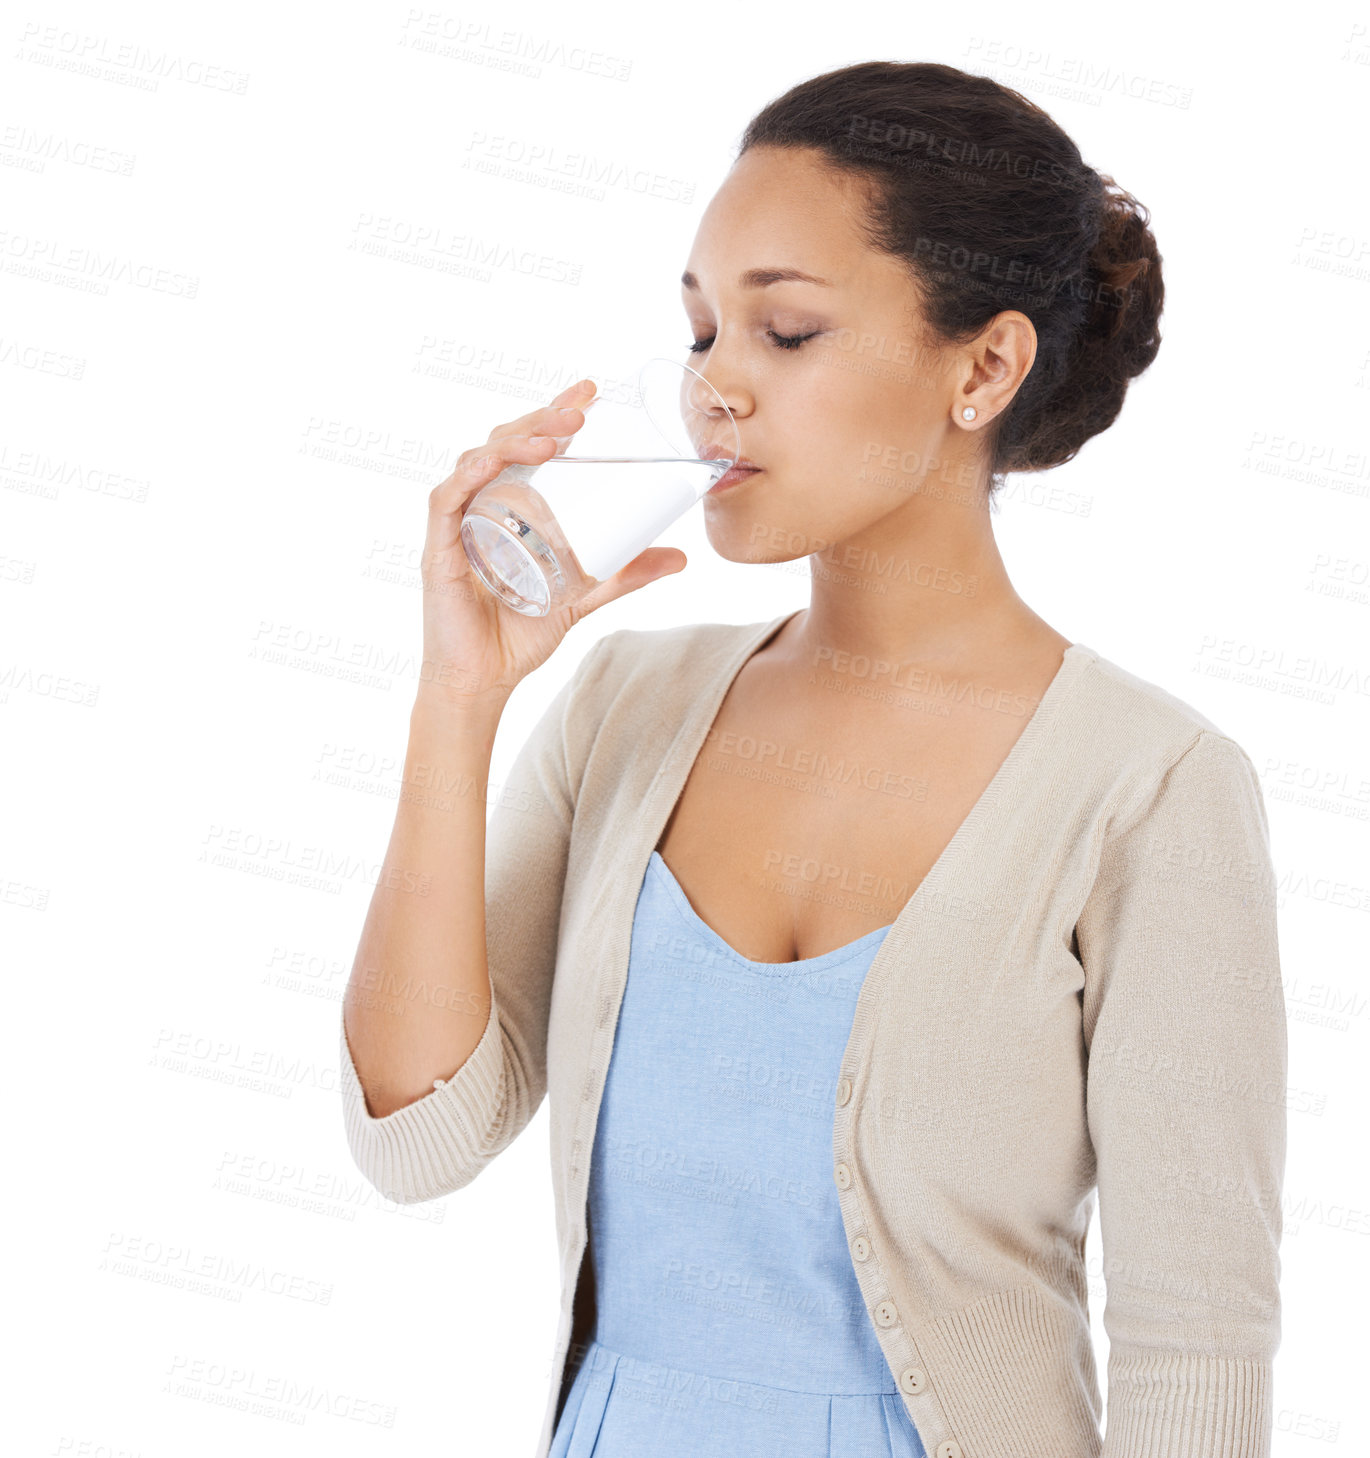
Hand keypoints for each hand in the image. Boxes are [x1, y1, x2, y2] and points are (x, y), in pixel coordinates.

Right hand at [416, 378, 687, 703]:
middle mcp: (478, 504)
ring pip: (478, 459)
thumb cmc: (519, 635)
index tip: (590, 389)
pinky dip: (469, 474)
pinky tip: (493, 460)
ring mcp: (456, 524)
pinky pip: (446, 499)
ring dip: (516, 438)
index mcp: (507, 505)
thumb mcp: (584, 597)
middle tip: (582, 408)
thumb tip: (681, 558)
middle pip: (504, 441)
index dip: (554, 410)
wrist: (483, 682)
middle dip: (542, 416)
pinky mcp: (438, 549)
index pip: (528, 444)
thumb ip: (625, 575)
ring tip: (557, 434)